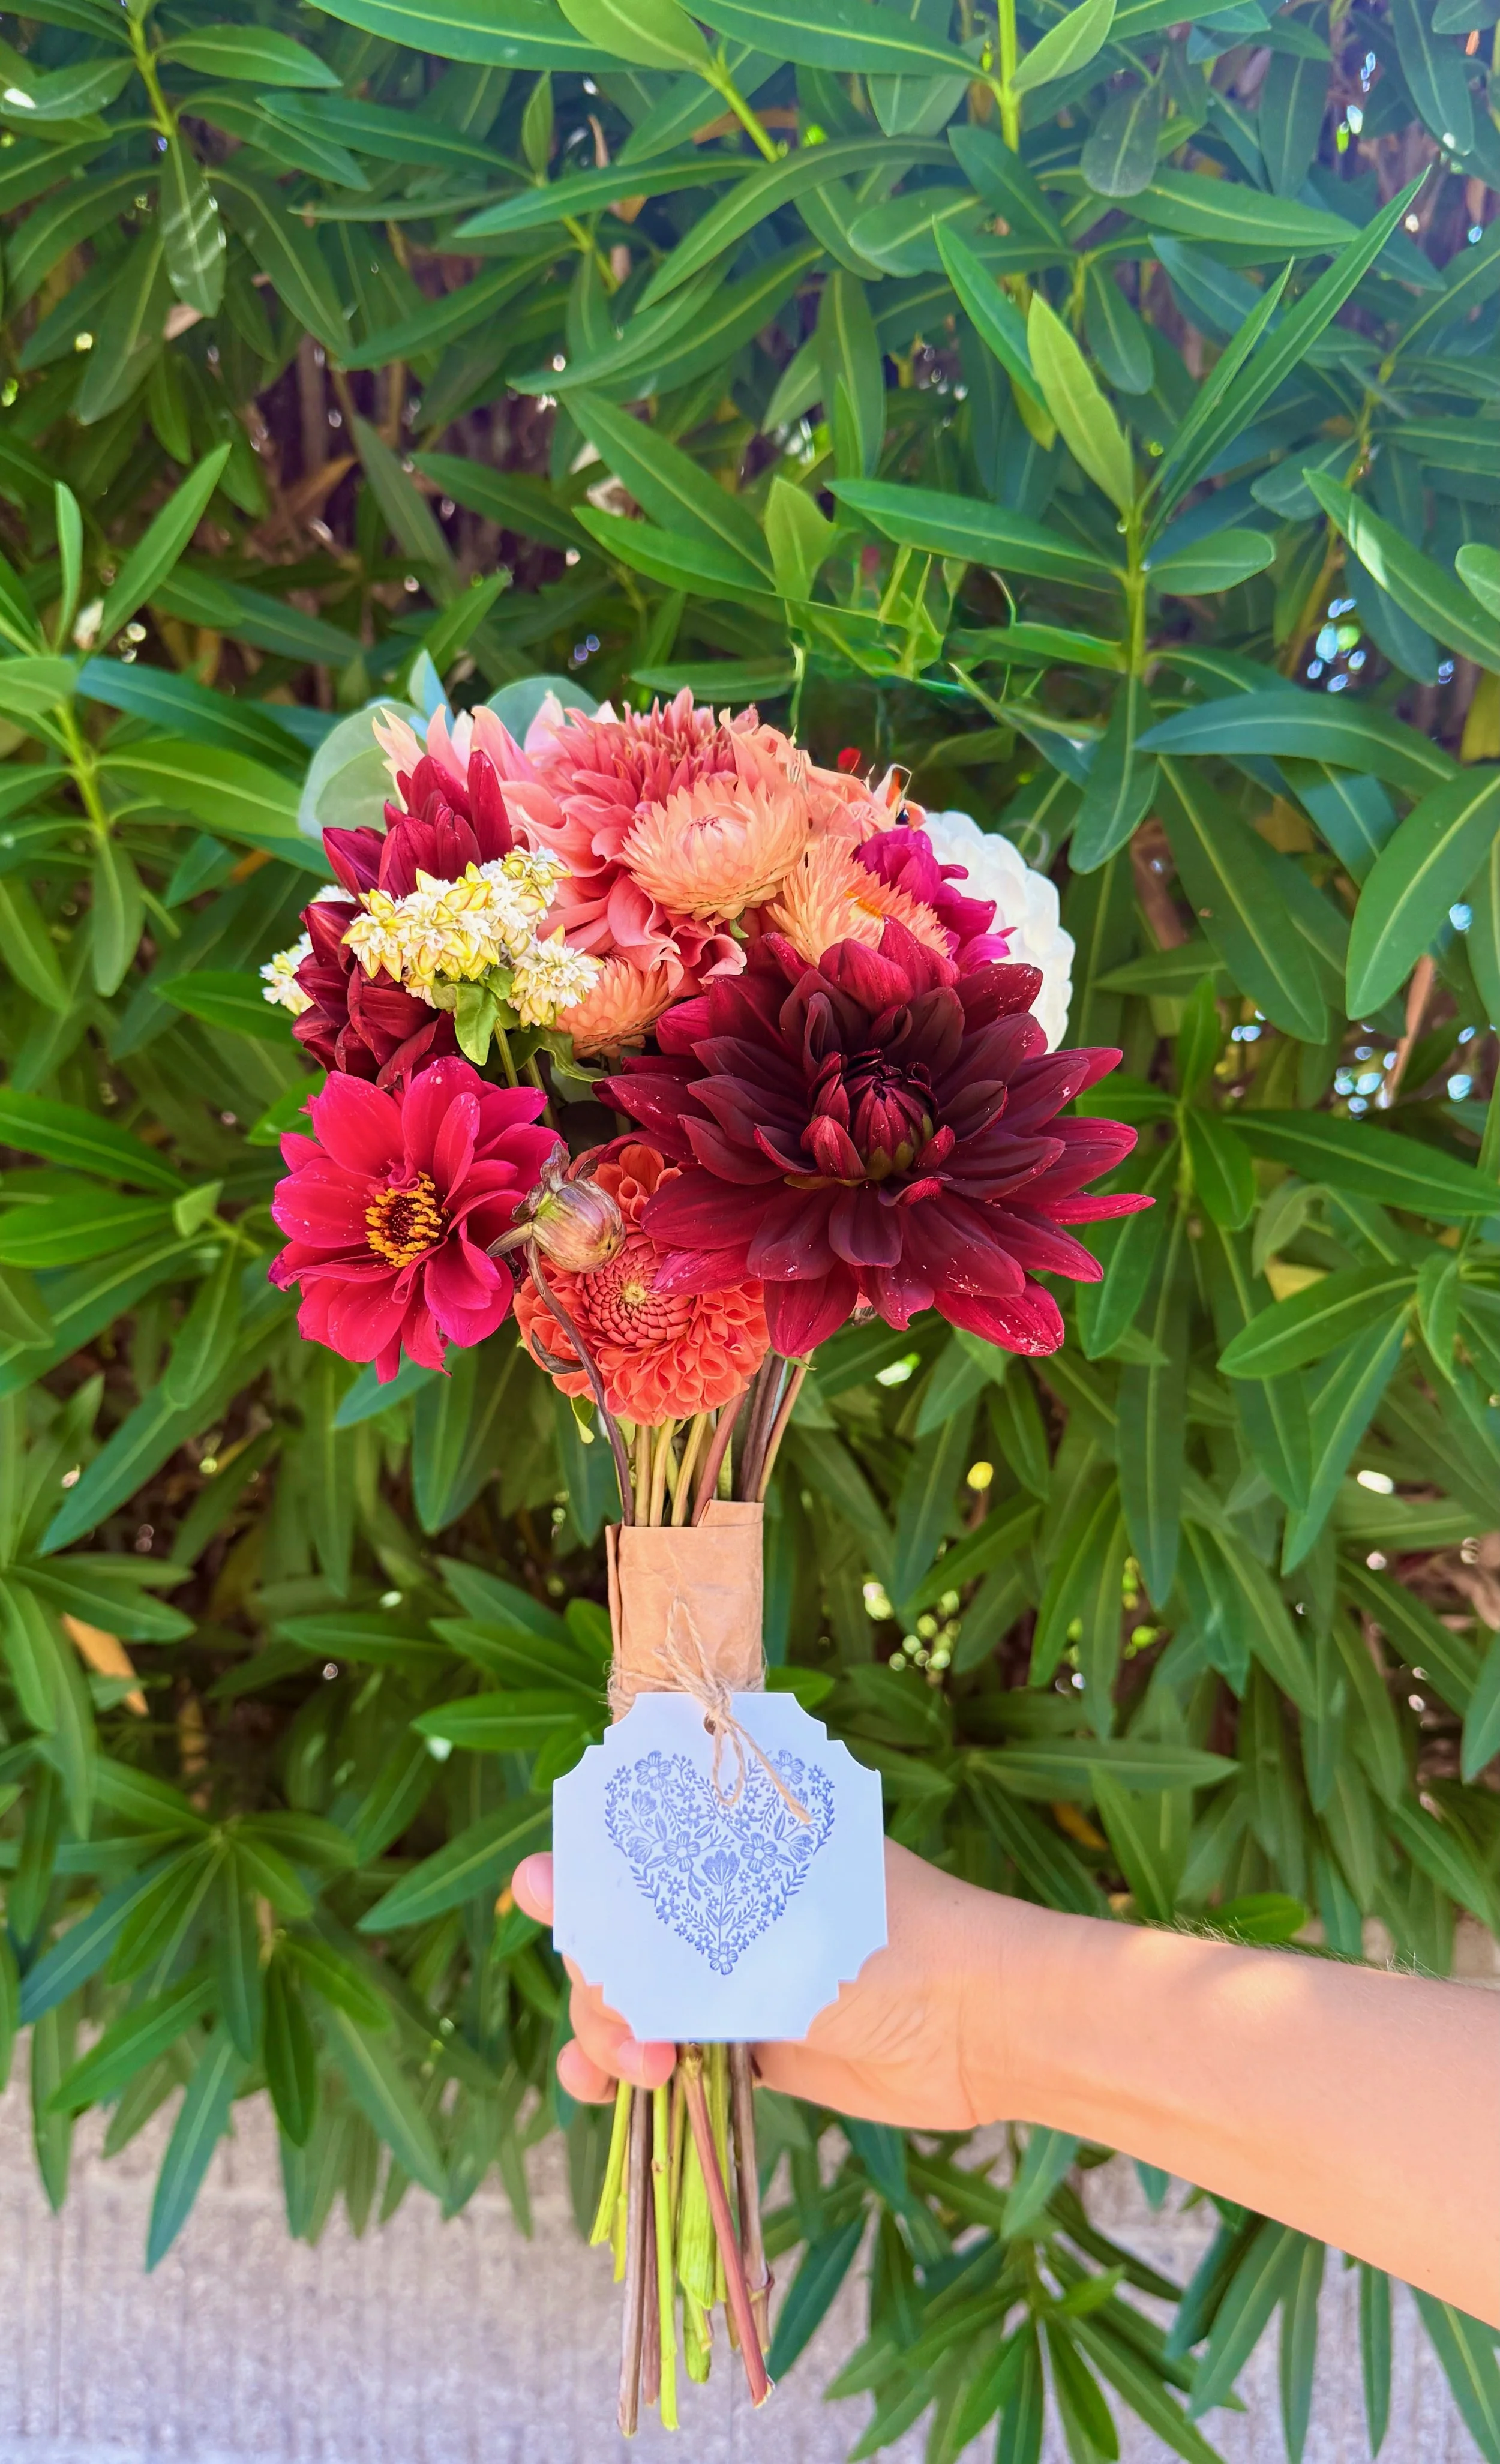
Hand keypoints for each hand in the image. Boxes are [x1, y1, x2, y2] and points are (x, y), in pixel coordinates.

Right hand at [511, 1839, 1014, 2128]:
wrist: (983, 2025)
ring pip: (634, 1993)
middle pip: (617, 1929)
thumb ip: (643, 1923)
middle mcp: (725, 1893)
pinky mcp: (753, 2034)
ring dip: (608, 2032)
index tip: (547, 1909)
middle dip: (600, 1979)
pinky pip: (670, 2047)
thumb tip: (529, 1879)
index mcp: (730, 1833)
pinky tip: (606, 2092)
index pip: (622, 1839)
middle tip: (632, 2024)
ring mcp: (737, 1966)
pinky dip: (631, 2069)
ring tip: (632, 2071)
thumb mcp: (754, 1930)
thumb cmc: (882, 1942)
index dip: (579, 1877)